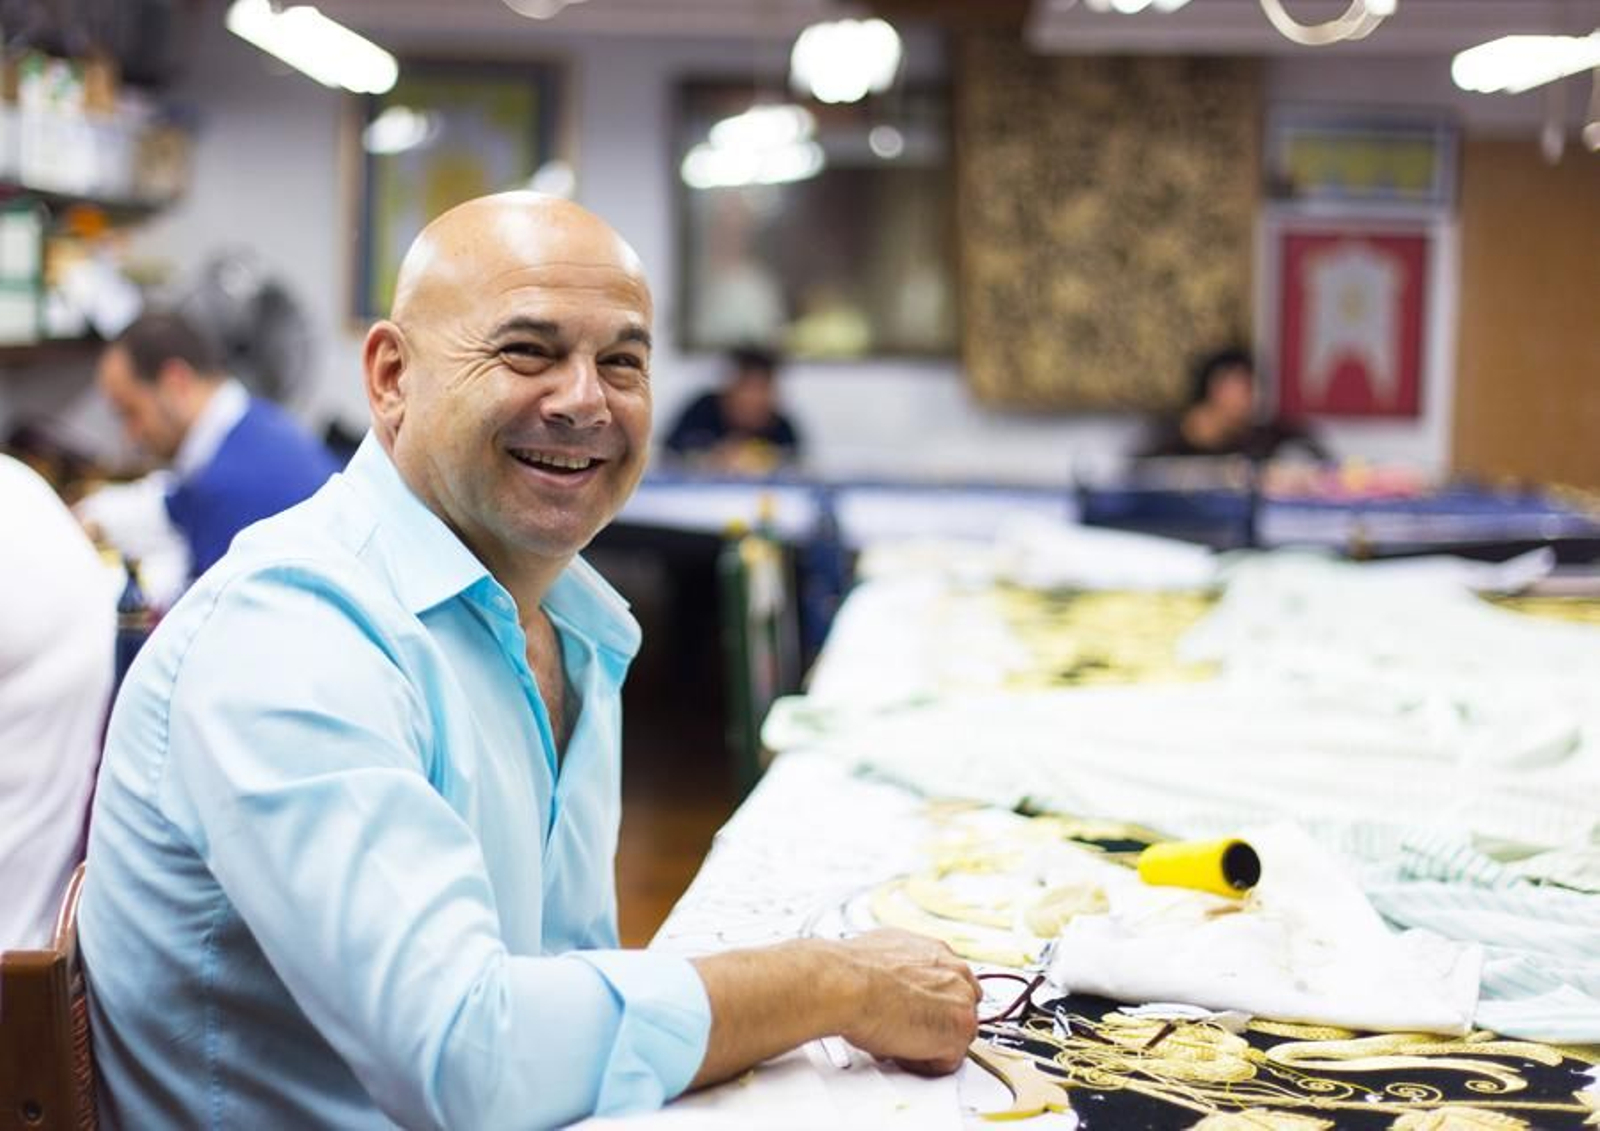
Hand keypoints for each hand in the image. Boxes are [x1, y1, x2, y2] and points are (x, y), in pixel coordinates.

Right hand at [831, 929, 980, 1074]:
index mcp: (938, 952)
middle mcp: (955, 972)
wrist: (848, 985)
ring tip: (896, 1040)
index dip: (932, 1005)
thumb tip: (891, 978)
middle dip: (934, 1024)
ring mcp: (962, 1002)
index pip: (952, 985)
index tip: (916, 1013)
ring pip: (955, 1036)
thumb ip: (903, 968)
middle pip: (959, 1010)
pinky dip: (923, 1064)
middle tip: (905, 1031)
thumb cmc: (853, 973)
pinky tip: (899, 1050)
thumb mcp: (883, 954)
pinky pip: (947, 1062)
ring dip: (928, 1044)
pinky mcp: (958, 1031)